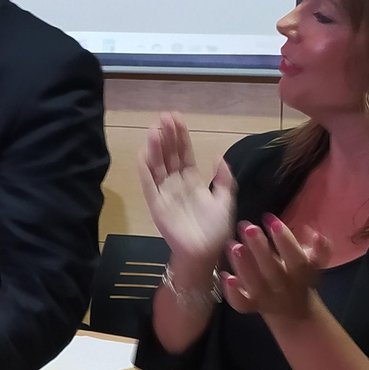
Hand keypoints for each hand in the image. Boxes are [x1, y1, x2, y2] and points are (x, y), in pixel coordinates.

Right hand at [139, 112, 235, 277]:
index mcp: (193, 181)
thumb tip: (219, 157)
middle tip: (164, 116)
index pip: (185, 153)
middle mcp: (176, 183)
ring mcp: (165, 193)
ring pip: (159, 165)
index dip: (181, 136)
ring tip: (154, 129)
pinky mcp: (156, 205)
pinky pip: (149, 184)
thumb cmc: (216, 230)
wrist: (205, 253)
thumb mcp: (225, 201)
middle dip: (167, 136)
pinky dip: (145, 170)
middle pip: (170, 155)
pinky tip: (142, 154)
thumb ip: (223, 179)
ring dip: (155, 147)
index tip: (177, 118)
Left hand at [222, 214, 330, 322]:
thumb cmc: (299, 275)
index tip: (271, 220)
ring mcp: (266, 298)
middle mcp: (284, 287)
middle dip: (259, 247)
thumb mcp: (313, 262)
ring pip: (254, 284)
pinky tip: (225, 275)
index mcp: (302, 274)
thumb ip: (319, 249)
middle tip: (247, 227)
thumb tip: (316, 234)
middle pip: (272, 270)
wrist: (292, 310)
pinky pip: (241, 304)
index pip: (296, 258)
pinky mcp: (250, 306)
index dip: (285, 240)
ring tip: (233, 245)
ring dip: (243, 265)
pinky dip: (232, 292)